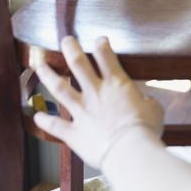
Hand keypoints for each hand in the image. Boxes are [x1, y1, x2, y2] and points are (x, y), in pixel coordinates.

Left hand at [33, 36, 163, 168]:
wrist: (129, 151)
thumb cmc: (145, 129)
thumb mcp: (153, 108)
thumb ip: (145, 100)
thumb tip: (143, 101)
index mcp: (117, 84)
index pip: (106, 56)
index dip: (101, 44)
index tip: (98, 39)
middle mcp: (95, 93)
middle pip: (78, 64)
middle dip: (70, 49)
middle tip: (65, 40)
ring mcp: (81, 112)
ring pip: (59, 88)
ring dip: (48, 75)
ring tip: (39, 65)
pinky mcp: (73, 133)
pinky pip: (55, 125)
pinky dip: (44, 120)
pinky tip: (37, 115)